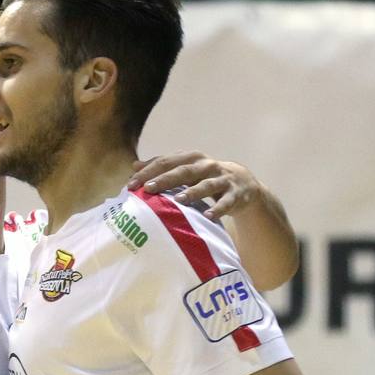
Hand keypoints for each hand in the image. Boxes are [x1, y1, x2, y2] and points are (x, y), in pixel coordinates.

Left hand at [129, 153, 264, 217]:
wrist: (243, 183)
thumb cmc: (206, 177)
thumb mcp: (186, 169)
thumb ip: (162, 167)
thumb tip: (134, 166)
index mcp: (191, 158)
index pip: (166, 162)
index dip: (148, 172)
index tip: (131, 184)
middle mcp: (206, 166)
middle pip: (183, 171)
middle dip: (165, 179)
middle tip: (148, 189)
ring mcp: (222, 179)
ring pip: (206, 185)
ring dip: (193, 192)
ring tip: (179, 200)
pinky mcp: (235, 194)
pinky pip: (226, 203)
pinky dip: (218, 210)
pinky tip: (208, 216)